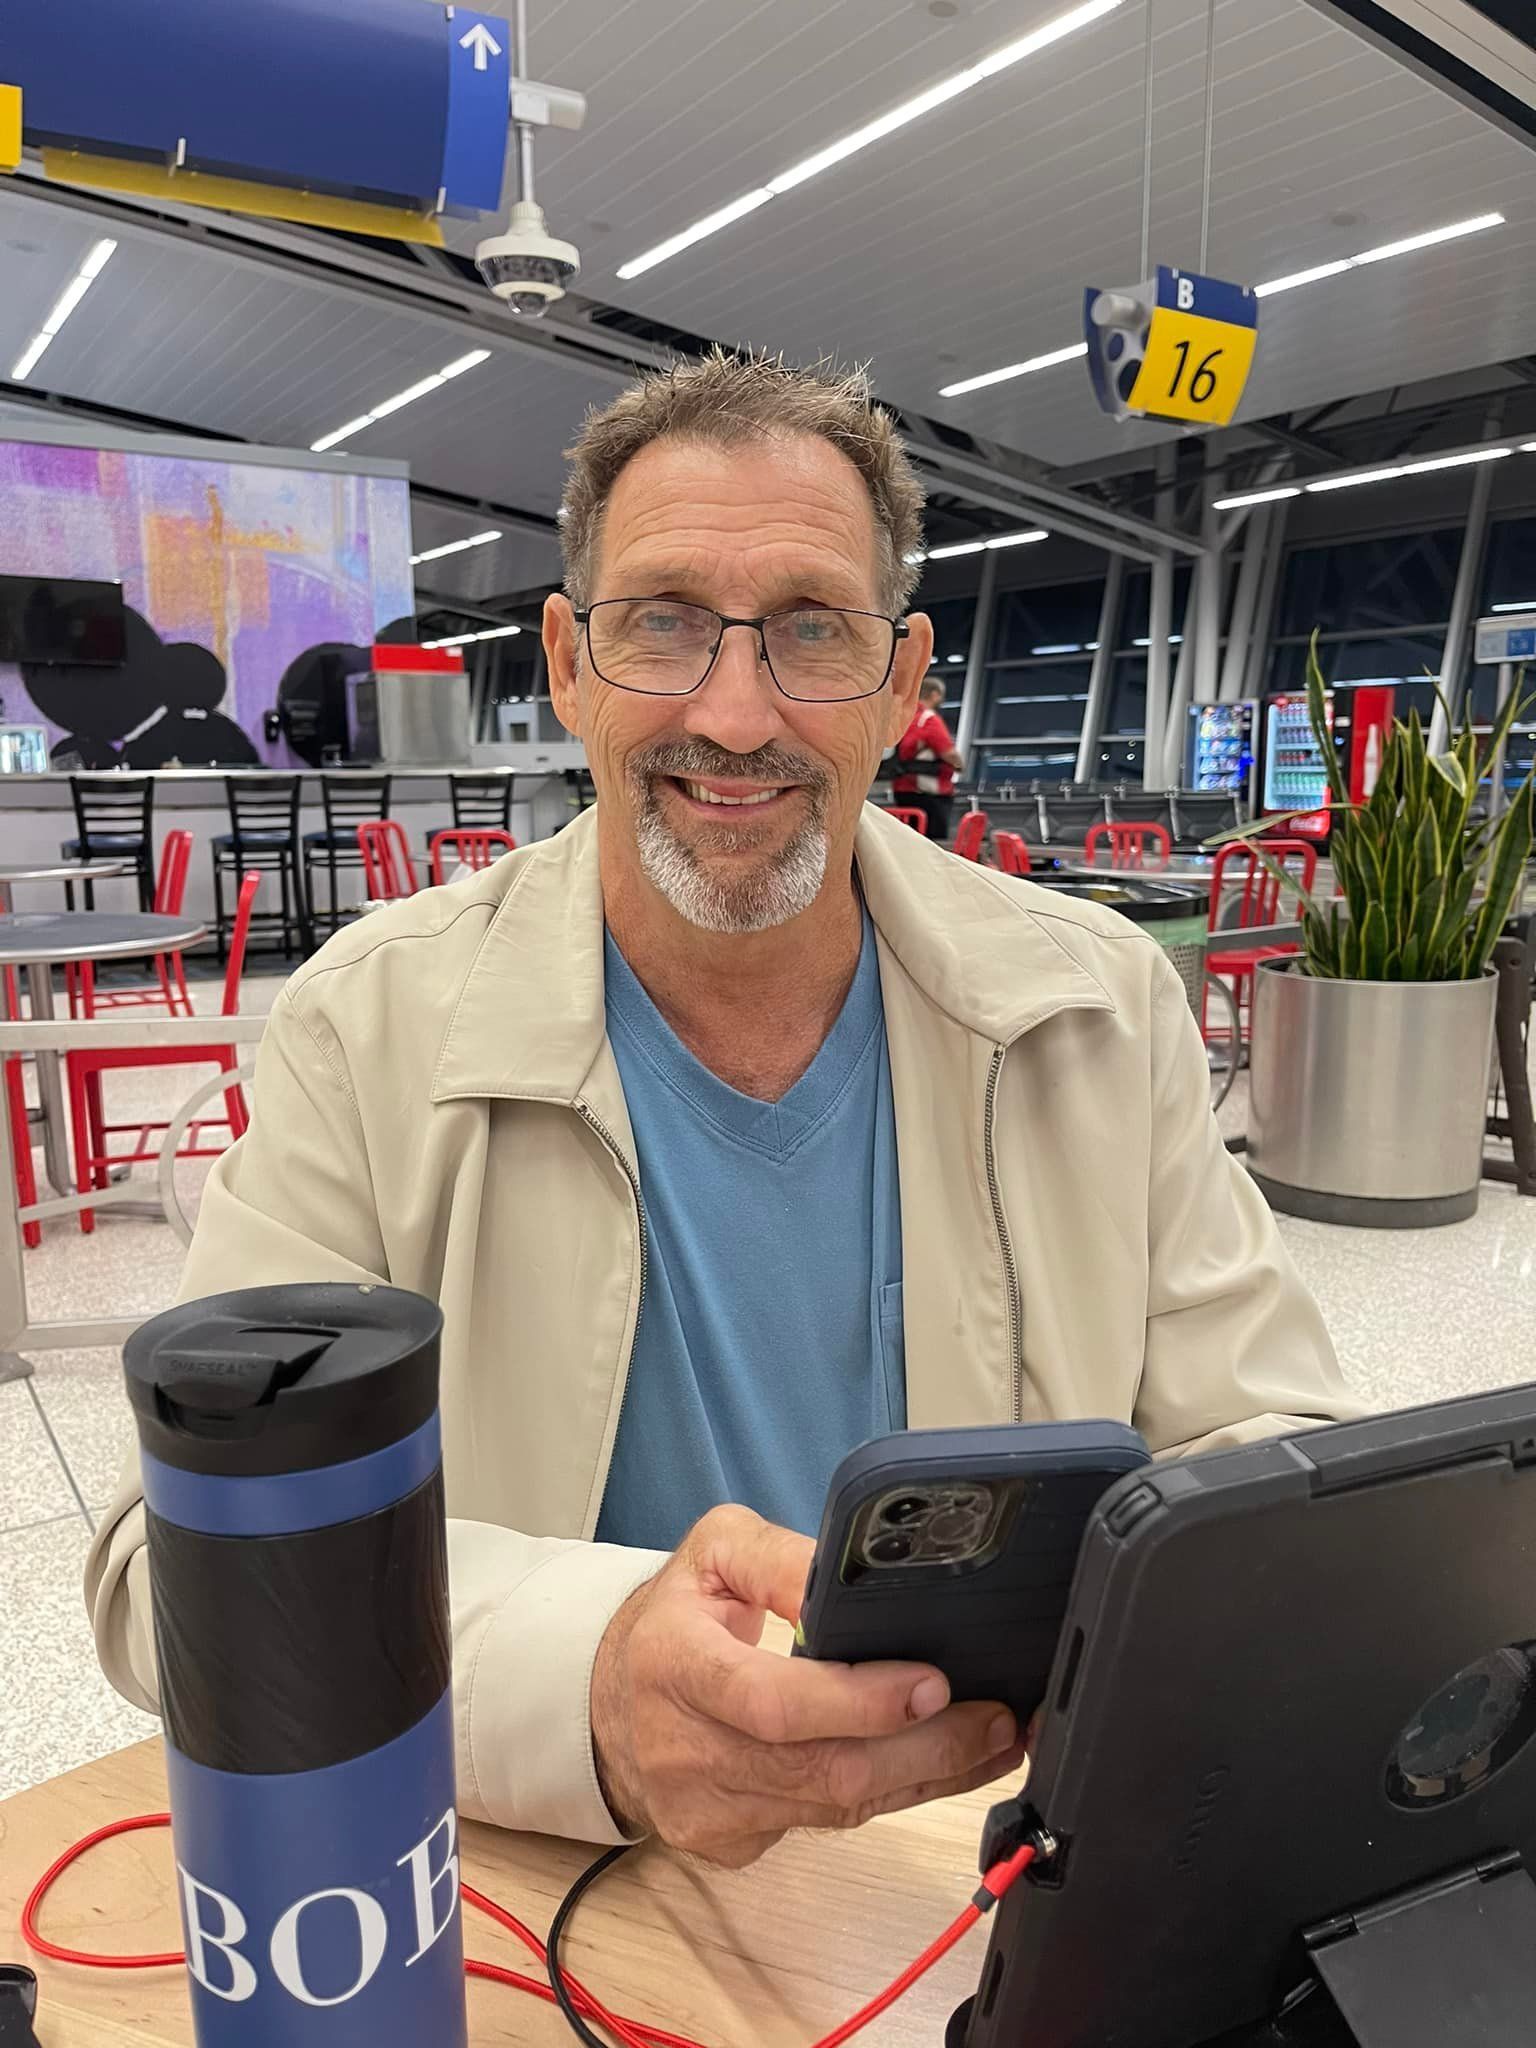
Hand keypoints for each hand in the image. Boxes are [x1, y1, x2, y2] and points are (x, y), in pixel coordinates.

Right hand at [590, 1504, 1024, 1867]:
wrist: (608, 1701)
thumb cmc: (675, 1616)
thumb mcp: (716, 1550)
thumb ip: (783, 1559)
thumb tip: (854, 1585)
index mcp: (673, 1663)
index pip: (772, 1702)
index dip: (857, 1703)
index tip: (932, 1684)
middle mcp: (684, 1750)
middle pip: (820, 1770)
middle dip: (925, 1748)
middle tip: (998, 1717)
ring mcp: (706, 1810)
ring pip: (835, 1809)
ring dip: (927, 1776)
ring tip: (994, 1738)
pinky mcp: (730, 1845)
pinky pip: (826, 1826)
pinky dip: (891, 1797)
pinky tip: (937, 1765)